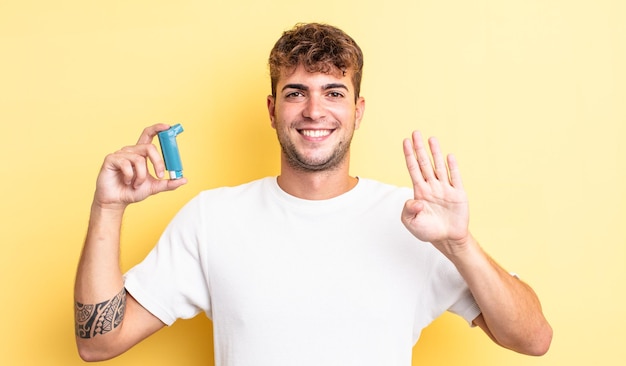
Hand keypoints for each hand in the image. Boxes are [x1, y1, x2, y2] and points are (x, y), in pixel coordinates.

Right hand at [93, 124, 186, 209]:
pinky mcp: (111, 159)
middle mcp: (131, 151)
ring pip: (139, 159)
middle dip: (158, 162)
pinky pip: (126, 164)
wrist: (116, 201)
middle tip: (160, 175)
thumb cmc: (133, 192)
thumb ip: (168, 183)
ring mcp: (120, 154)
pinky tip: (126, 182)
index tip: (168, 127)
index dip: (157, 128)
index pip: (149, 135)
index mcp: (141, 154)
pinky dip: (130, 176)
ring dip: (142, 176)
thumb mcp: (154, 187)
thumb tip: (184, 180)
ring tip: (136, 184)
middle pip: (149, 147)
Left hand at [401, 131, 469, 255]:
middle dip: (419, 148)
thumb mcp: (411, 222)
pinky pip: (455, 178)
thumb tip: (415, 199)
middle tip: (415, 132)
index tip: (405, 141)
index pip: (413, 169)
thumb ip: (408, 210)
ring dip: (435, 152)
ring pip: (439, 167)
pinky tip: (449, 156)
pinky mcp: (458, 194)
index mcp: (420, 191)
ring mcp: (445, 189)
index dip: (409, 155)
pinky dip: (452, 167)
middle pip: (425, 163)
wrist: (447, 239)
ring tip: (431, 138)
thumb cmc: (427, 230)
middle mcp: (432, 186)